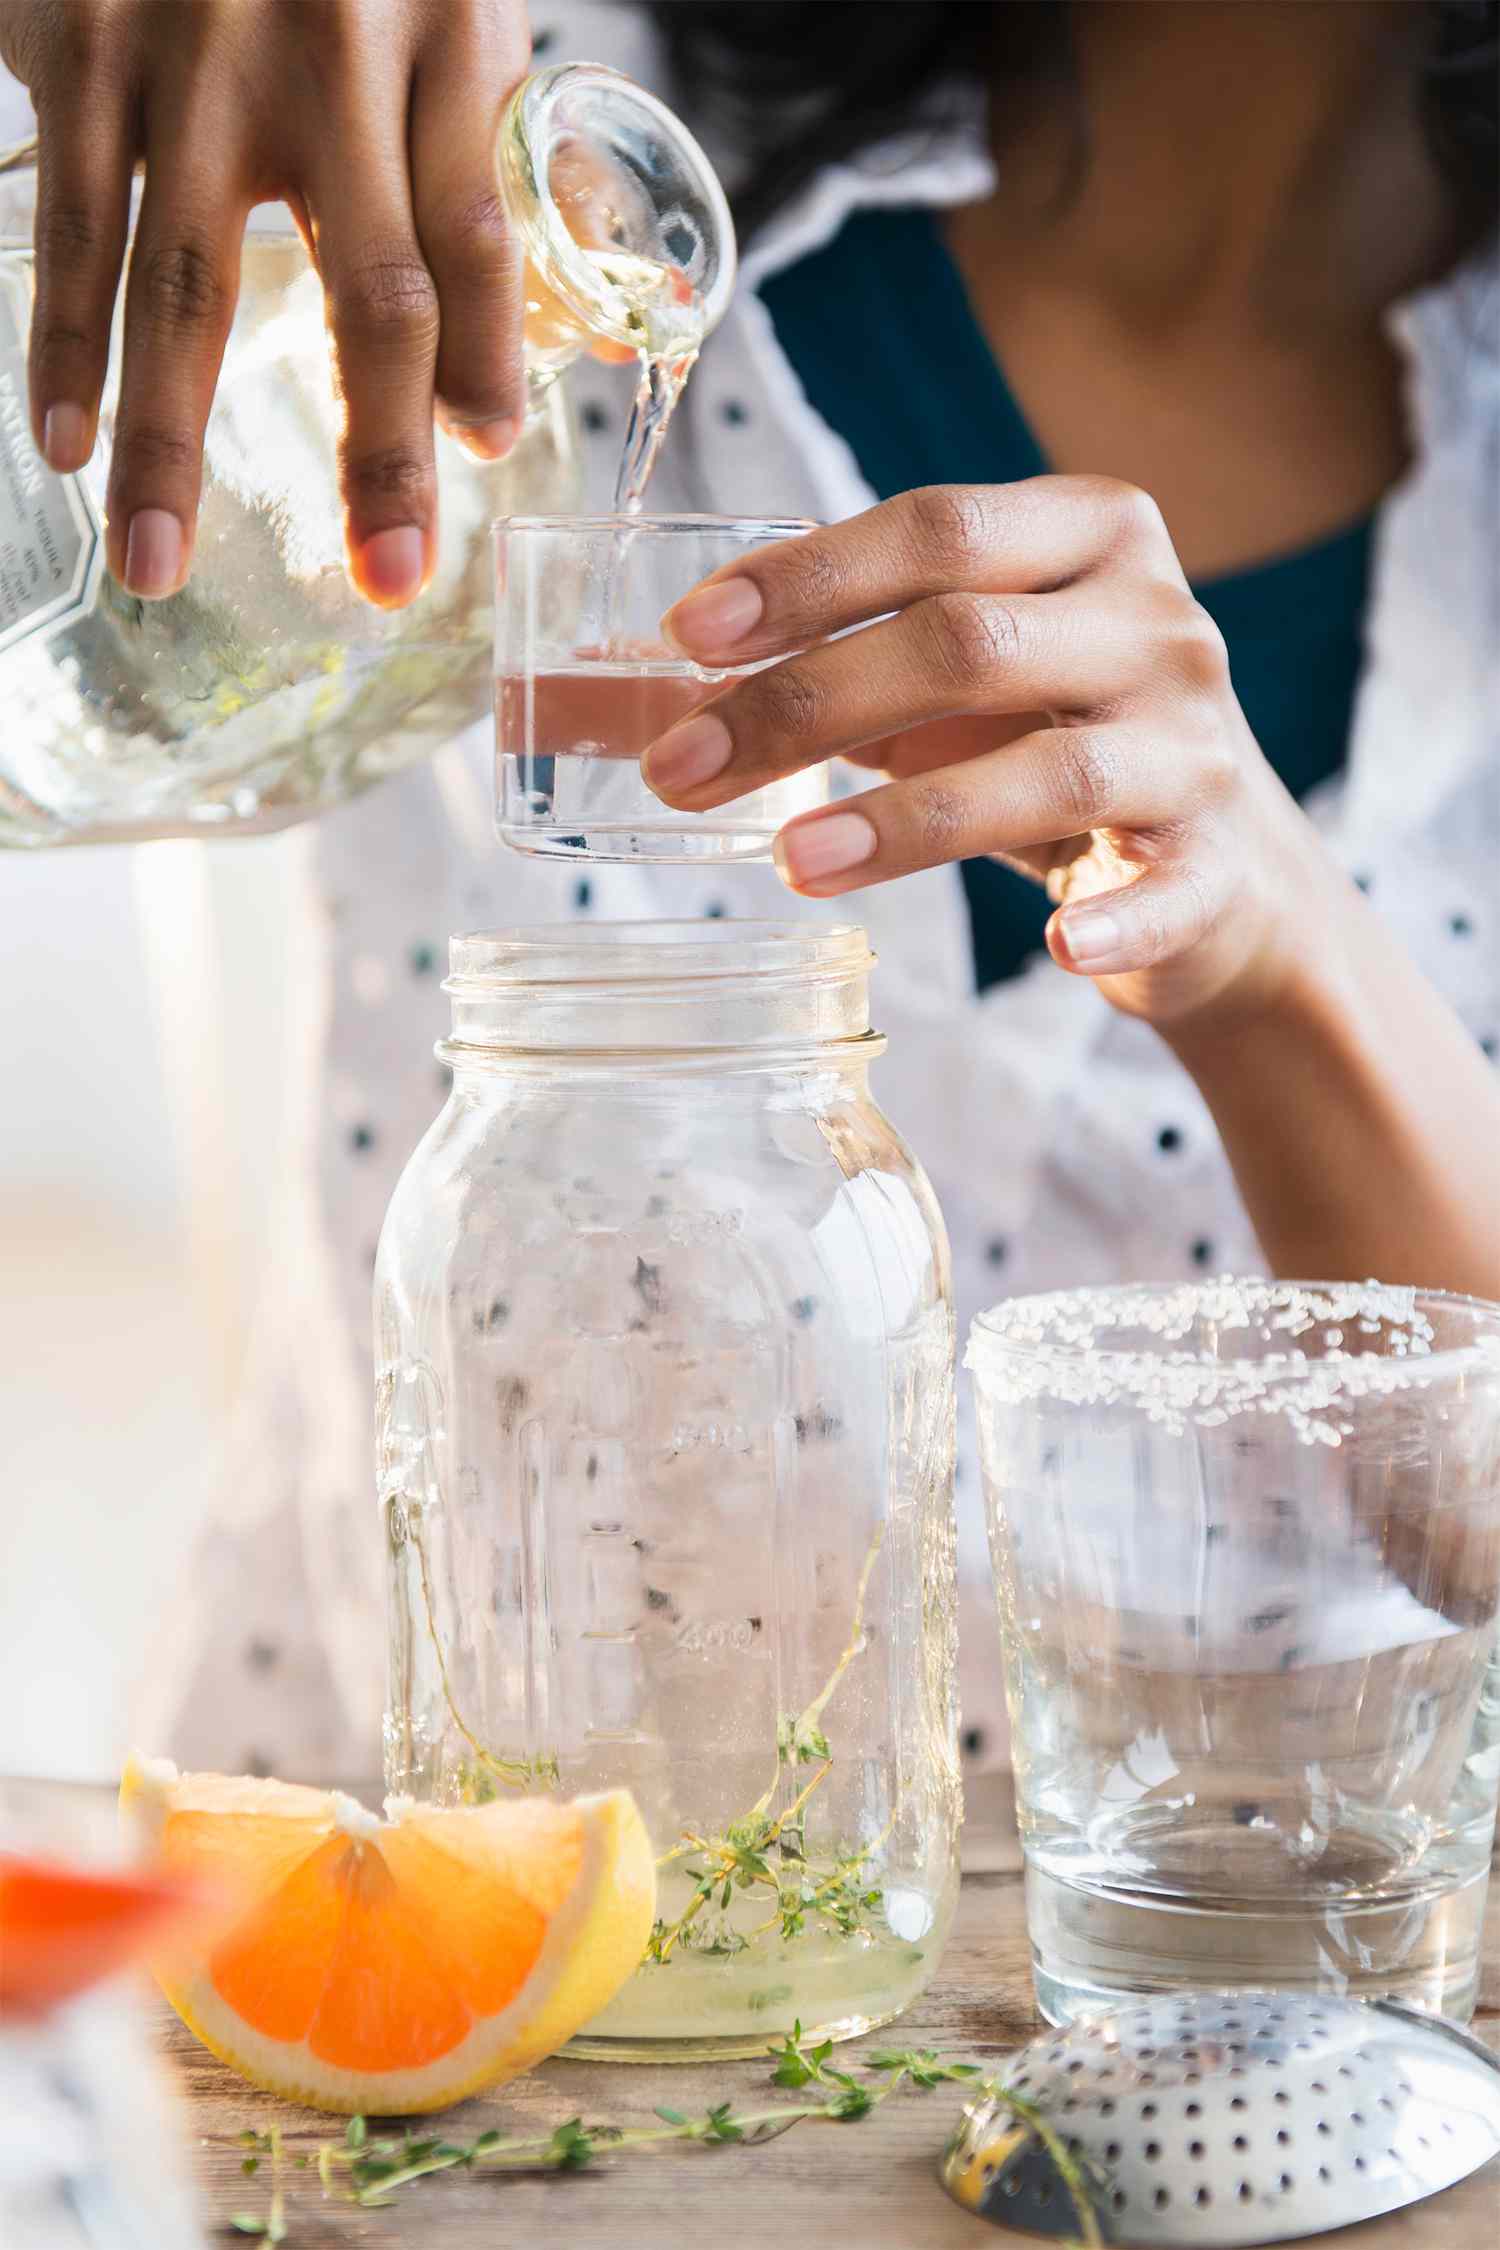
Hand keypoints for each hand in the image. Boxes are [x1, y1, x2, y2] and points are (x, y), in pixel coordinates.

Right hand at [1, 0, 530, 605]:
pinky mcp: (81, 47)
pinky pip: (74, 227)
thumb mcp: (449, 7)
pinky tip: (66, 447)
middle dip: (378, 453)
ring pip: (186, 284)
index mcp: (442, 40)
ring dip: (169, 444)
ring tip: (160, 569)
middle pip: (366, 289)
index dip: (487, 361)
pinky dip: (65, 347)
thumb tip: (563, 355)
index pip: (478, 235)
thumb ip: (489, 168)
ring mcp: (192, 57)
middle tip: (386, 576)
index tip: (488, 456)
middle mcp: (326, 54)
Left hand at [645, 478, 1335, 1028]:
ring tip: (790, 860)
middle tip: (678, 768)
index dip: (808, 578)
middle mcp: (1155, 624)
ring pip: (1049, 770)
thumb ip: (819, 669)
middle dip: (806, 702)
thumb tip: (609, 698)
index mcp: (1088, 537)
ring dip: (905, 822)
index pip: (937, 530)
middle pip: (968, 642)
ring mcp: (1197, 745)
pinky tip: (1053, 949)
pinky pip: (1165, 892)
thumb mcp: (944, 689)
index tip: (688, 635)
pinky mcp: (1218, 866)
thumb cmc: (1044, 749)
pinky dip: (1109, 918)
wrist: (1219, 877)